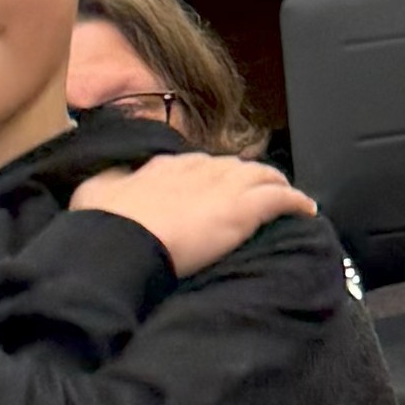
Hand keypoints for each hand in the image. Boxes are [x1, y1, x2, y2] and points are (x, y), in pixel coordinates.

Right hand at [71, 152, 315, 277]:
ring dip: (276, 186)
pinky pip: (281, 198)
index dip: (214, 177)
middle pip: (236, 168)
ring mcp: (225, 187)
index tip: (218, 190)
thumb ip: (112, 180)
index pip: (202, 165)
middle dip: (249, 180)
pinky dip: (296, 202)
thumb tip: (111, 175)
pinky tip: (306, 209)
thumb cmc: (107, 221)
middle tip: (257, 196)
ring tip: (286, 199)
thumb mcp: (98, 189)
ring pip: (263, 177)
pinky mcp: (243, 210)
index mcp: (170, 165)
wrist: (125, 239)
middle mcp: (202, 168)